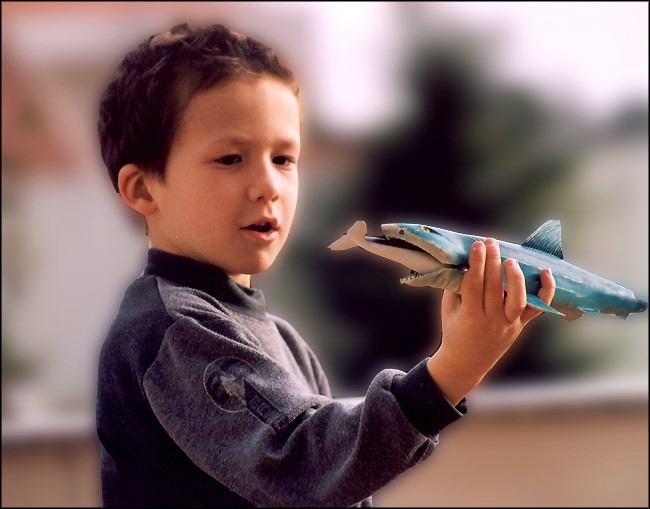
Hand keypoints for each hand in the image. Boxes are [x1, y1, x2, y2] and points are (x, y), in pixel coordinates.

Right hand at [426, 238, 555, 404]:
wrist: (467, 362)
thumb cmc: (454, 331)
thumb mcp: (448, 310)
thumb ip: (455, 287)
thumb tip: (462, 260)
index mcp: (470, 317)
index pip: (474, 285)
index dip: (476, 263)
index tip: (477, 245)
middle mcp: (491, 321)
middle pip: (494, 288)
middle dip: (493, 261)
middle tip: (491, 242)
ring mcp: (509, 324)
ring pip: (517, 300)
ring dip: (515, 277)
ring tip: (510, 260)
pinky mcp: (521, 326)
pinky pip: (537, 309)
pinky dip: (546, 291)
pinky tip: (546, 272)